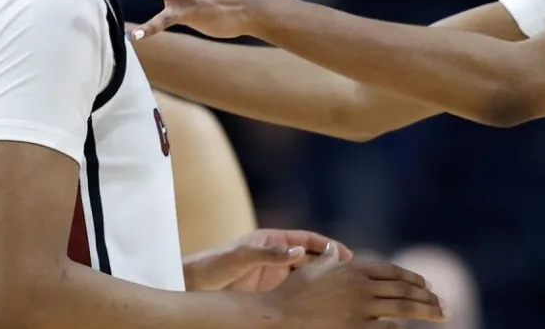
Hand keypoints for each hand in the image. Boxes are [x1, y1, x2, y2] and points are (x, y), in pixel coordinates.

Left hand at [185, 229, 353, 292]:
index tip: (344, 253)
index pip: (306, 240)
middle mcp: (276, 256)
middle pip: (309, 258)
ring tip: (339, 290)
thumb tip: (297, 251)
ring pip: (304, 277)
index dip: (326, 245)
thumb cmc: (214, 265)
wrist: (193, 286)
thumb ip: (268, 253)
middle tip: (351, 274)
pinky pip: (293, 293)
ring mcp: (274, 275)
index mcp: (272, 240)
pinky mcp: (269, 292)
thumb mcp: (241, 256)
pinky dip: (306, 296)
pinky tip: (318, 304)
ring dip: (320, 281)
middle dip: (329, 264)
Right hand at [266, 242, 447, 326]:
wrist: (278, 315)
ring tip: (441, 316)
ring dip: (426, 312)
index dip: (414, 279)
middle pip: (405, 290)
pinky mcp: (356, 328)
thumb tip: (336, 249)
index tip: (428, 286)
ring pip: (403, 308)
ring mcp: (361, 308)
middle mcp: (362, 286)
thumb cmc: (293, 292)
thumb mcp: (313, 269)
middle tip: (445, 306)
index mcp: (355, 268)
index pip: (394, 272)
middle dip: (429, 299)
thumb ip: (329, 258)